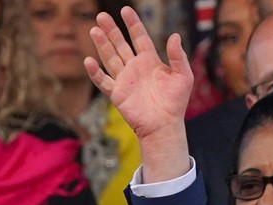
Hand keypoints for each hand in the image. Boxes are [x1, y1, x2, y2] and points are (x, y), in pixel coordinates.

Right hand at [85, 8, 192, 148]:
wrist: (165, 126)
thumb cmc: (176, 103)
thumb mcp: (183, 77)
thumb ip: (178, 57)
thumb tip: (174, 36)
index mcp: (150, 61)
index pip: (139, 37)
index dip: (133, 24)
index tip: (125, 10)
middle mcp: (135, 67)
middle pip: (120, 44)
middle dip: (111, 30)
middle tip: (101, 16)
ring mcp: (124, 80)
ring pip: (110, 58)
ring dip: (101, 45)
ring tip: (94, 30)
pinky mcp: (117, 94)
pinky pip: (103, 81)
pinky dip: (95, 72)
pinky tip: (88, 61)